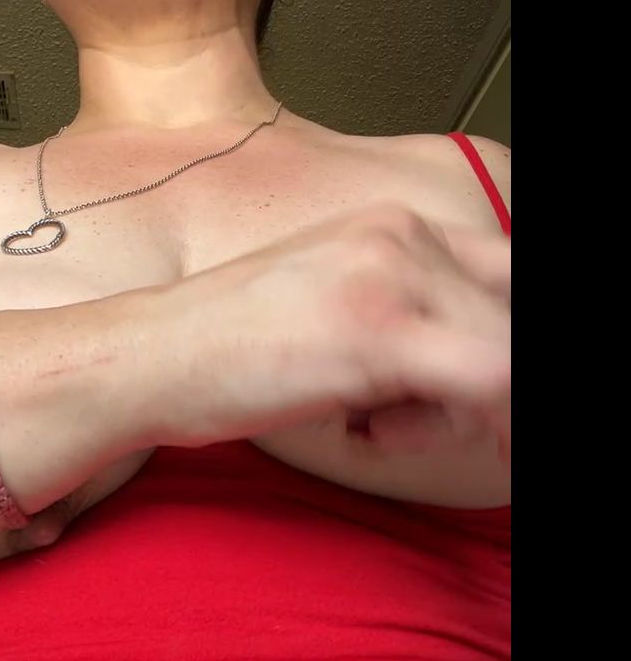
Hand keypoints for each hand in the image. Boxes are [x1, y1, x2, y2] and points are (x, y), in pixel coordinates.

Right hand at [160, 204, 510, 454]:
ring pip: (503, 355)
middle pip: (509, 315)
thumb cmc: (227, 350)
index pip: (504, 277)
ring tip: (371, 420)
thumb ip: (406, 320)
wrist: (151, 358)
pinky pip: (494, 379)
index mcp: (391, 228)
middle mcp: (402, 236)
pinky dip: (482, 426)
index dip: (501, 344)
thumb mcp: (331, 311)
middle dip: (486, 387)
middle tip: (416, 419)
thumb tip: (477, 378)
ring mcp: (392, 277)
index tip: (483, 401)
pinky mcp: (379, 332)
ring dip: (457, 415)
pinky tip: (380, 432)